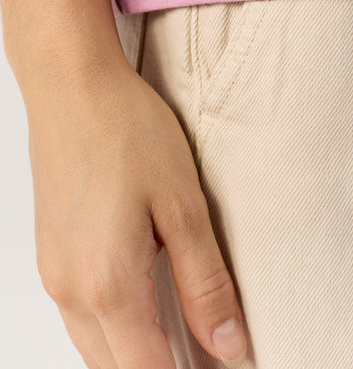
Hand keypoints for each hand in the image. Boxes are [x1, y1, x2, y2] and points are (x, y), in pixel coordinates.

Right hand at [25, 57, 247, 368]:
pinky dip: (113, 326)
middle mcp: (70, 290)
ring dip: (134, 353)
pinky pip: (80, 315)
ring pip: (94, 347)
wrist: (73, 87)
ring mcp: (54, 272)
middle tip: (206, 352)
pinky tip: (143, 299)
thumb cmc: (127, 132)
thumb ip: (204, 282)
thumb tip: (227, 344)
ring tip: (180, 334)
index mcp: (108, 285)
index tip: (221, 366)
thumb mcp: (183, 206)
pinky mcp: (51, 252)